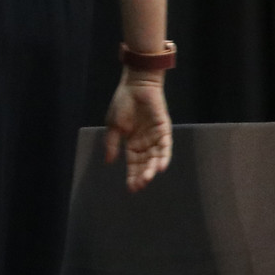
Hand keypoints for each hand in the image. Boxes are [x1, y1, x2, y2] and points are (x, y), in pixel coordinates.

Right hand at [103, 74, 171, 192]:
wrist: (135, 85)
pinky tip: (160, 167)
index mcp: (132, 143)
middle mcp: (145, 143)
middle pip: (145, 164)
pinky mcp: (164, 130)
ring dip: (152, 168)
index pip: (133, 164)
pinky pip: (165, 146)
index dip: (132, 176)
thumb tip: (108, 162)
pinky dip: (164, 157)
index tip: (130, 189)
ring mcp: (155, 137)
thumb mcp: (114, 125)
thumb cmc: (123, 103)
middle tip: (139, 185)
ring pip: (156, 158)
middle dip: (142, 175)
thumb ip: (112, 144)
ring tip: (148, 178)